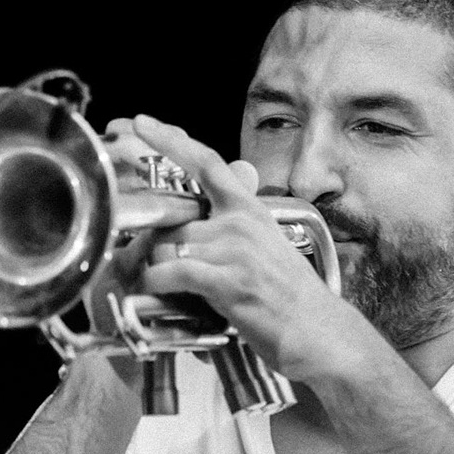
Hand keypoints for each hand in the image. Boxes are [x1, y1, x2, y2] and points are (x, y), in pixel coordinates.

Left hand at [126, 114, 373, 384]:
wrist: (318, 331)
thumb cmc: (289, 299)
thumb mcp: (266, 248)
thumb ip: (234, 227)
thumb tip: (209, 214)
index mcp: (251, 211)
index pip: (208, 163)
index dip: (171, 140)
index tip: (143, 122)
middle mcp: (242, 223)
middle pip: (171, 218)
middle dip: (148, 242)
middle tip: (136, 261)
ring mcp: (235, 250)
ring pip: (165, 246)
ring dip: (150, 267)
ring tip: (153, 286)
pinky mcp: (228, 280)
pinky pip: (172, 272)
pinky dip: (155, 283)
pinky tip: (154, 291)